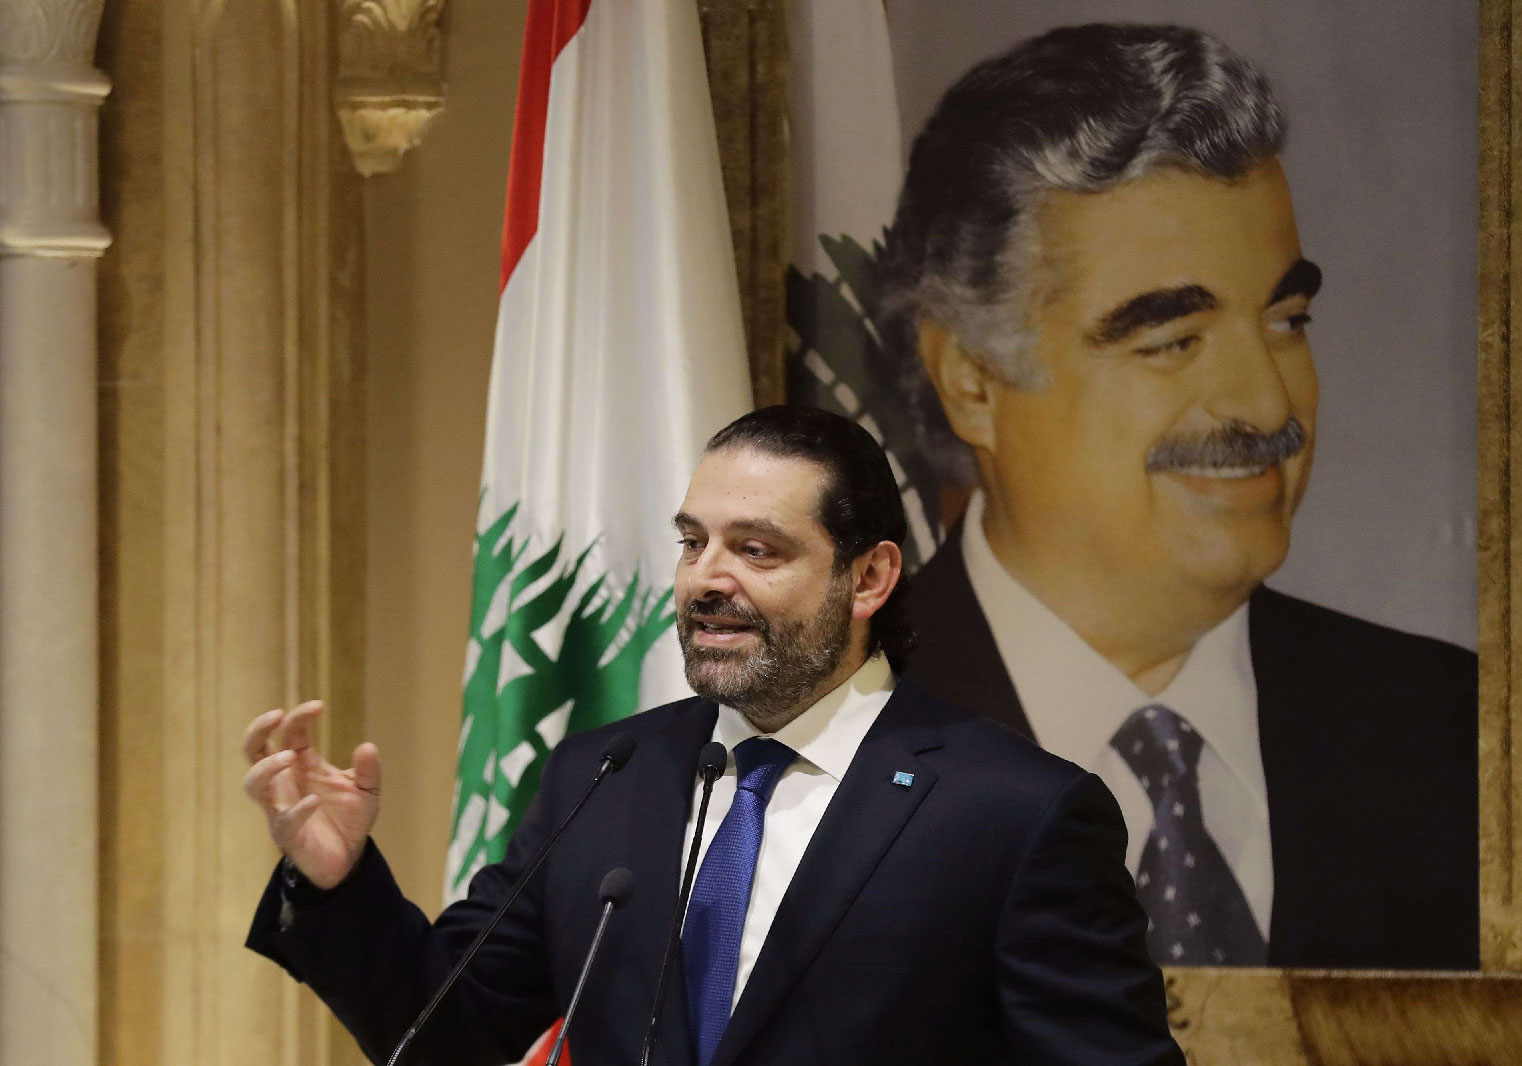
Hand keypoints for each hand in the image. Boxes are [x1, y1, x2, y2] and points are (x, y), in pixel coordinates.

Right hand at [242, 700, 380, 889]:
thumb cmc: (349, 819)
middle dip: (258, 730)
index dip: (298, 716)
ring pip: (253, 783)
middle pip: (253, 750)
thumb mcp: (367, 790)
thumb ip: (368, 770)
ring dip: (267, 767)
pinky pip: (283, 819)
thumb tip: (367, 746)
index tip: (318, 706)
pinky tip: (316, 801)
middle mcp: (285, 782)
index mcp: (302, 765)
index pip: (289, 732)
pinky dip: (297, 809)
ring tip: (290, 756)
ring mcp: (280, 807)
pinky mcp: (286, 833)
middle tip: (276, 715)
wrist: (347, 859)